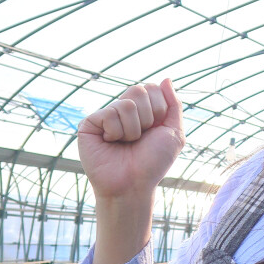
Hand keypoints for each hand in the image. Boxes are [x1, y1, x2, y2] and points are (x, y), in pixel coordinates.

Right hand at [76, 78, 185, 199]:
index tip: (154, 130)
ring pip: (126, 104)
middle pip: (139, 90)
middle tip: (139, 138)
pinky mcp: (89, 123)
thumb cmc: (153, 162)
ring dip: (132, 130)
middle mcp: (123, 109)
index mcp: (143, 109)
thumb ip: (173, 105)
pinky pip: (109, 114)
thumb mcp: (174, 133)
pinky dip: (116, 132)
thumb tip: (167, 79)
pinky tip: (110, 143)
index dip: (159, 110)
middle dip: (147, 118)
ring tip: (125, 143)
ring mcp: (105, 115)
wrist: (133, 185)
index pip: (152, 88)